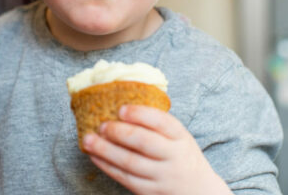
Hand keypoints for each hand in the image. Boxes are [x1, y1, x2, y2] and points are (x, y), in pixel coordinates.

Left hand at [82, 105, 232, 194]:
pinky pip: (125, 178)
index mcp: (181, 137)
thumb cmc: (181, 156)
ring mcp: (162, 176)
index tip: (121, 108)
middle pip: (144, 142)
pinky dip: (107, 166)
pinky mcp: (150, 191)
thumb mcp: (179, 137)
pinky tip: (95, 156)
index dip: (140, 114)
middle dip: (119, 132)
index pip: (162, 122)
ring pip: (130, 162)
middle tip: (102, 125)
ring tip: (89, 140)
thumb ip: (158, 124)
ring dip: (106, 150)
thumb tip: (124, 102)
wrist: (198, 191)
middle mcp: (173, 157)